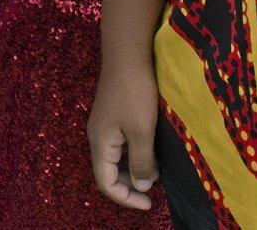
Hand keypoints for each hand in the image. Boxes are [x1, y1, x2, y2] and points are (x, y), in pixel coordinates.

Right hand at [88, 62, 161, 210]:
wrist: (128, 53)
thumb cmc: (134, 92)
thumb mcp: (141, 131)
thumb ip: (141, 161)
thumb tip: (141, 185)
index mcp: (100, 143)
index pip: (106, 183)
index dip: (126, 198)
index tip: (150, 203)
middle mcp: (98, 136)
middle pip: (109, 172)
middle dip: (130, 185)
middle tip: (155, 190)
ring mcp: (106, 124)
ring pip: (117, 158)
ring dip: (135, 168)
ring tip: (158, 171)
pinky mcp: (115, 114)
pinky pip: (122, 144)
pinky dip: (136, 153)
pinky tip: (154, 151)